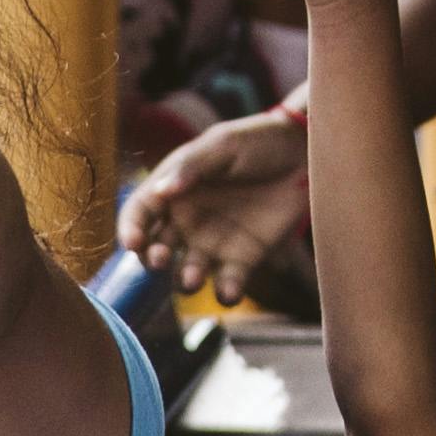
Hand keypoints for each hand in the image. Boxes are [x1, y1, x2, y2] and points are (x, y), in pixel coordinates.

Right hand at [121, 109, 311, 304]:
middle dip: (152, 260)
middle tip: (158, 260)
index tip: (133, 242)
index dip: (130, 229)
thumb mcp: (221, 145)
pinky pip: (227, 284)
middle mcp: (187, 221)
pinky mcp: (244, 259)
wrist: (304, 153)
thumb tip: (160, 191)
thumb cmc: (258, 141)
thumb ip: (191, 167)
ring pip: (187, 272)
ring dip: (184, 280)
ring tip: (192, 278)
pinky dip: (225, 293)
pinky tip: (229, 291)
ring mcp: (214, 243)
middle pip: (157, 249)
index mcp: (173, 190)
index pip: (140, 214)